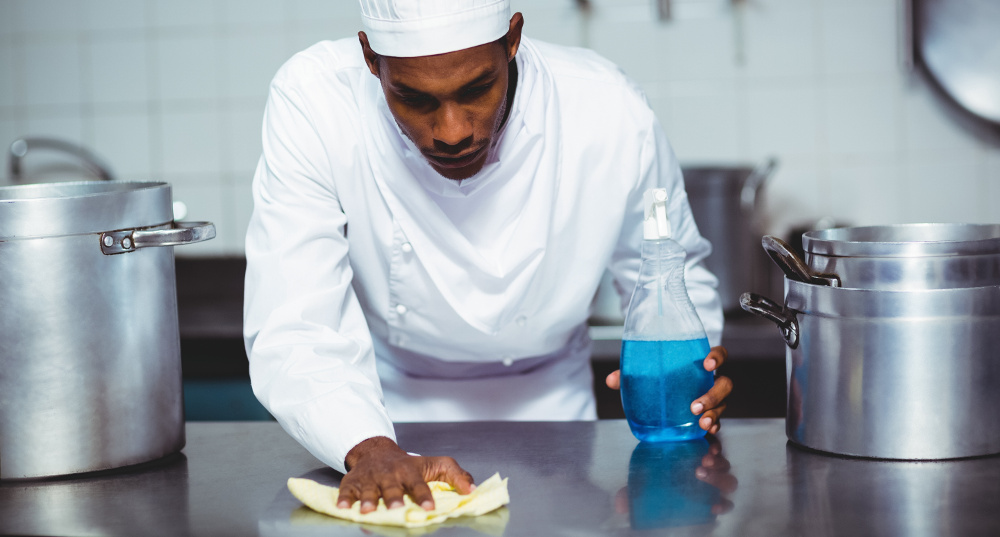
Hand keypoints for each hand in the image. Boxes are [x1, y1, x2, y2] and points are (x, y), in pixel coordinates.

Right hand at [338, 436, 475, 512]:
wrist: (377, 452)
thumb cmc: (409, 464)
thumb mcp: (435, 464)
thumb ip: (455, 475)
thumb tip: (472, 490)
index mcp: (409, 472)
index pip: (419, 485)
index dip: (424, 496)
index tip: (429, 507)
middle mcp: (389, 475)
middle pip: (392, 488)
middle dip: (393, 498)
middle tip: (395, 509)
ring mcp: (369, 479)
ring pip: (368, 490)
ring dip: (368, 500)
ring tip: (367, 511)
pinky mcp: (352, 483)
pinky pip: (346, 491)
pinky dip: (343, 499)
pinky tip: (342, 507)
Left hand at [605, 345, 731, 433]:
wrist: (666, 395)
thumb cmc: (662, 377)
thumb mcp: (646, 373)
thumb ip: (630, 375)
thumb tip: (611, 380)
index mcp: (699, 364)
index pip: (719, 354)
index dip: (717, 357)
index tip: (707, 364)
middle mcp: (710, 381)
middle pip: (724, 384)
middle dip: (713, 395)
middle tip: (694, 406)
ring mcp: (713, 399)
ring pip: (723, 404)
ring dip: (715, 414)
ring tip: (702, 423)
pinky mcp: (709, 415)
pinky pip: (718, 421)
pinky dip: (715, 426)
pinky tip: (708, 431)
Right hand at [614, 434, 737, 516]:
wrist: (658, 448)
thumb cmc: (655, 474)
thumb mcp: (643, 486)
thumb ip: (633, 496)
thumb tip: (619, 507)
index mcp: (704, 493)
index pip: (722, 503)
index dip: (722, 506)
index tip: (713, 507)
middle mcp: (712, 478)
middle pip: (727, 483)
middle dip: (716, 480)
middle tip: (698, 472)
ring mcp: (713, 461)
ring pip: (725, 465)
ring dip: (718, 463)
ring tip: (704, 457)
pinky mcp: (708, 443)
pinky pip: (718, 443)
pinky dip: (716, 443)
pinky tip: (707, 441)